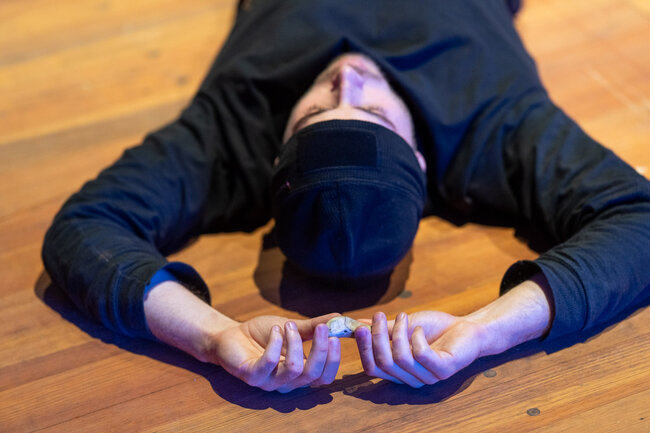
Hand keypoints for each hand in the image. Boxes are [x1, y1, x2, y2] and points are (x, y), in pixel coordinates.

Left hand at [208, 313, 341, 392]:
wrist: (232, 335)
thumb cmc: (263, 334)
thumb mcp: (293, 327)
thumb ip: (314, 326)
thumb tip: (340, 318)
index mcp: (300, 373)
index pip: (324, 378)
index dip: (333, 360)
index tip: (336, 337)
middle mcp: (287, 382)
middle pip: (313, 376)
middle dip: (320, 351)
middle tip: (322, 329)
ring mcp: (269, 381)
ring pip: (294, 369)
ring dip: (295, 342)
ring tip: (287, 325)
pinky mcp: (252, 376)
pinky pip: (269, 363)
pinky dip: (276, 342)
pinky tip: (275, 330)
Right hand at [355, 311, 485, 386]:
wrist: (467, 328)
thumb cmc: (434, 328)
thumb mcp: (402, 326)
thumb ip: (381, 329)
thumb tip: (353, 323)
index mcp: (399, 372)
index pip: (372, 368)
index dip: (363, 349)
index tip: (358, 328)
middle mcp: (411, 379)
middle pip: (383, 363)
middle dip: (377, 338)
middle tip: (378, 316)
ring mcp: (428, 376)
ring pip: (400, 358)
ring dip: (398, 332)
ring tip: (403, 316)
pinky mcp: (444, 369)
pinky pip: (421, 354)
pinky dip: (416, 337)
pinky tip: (420, 328)